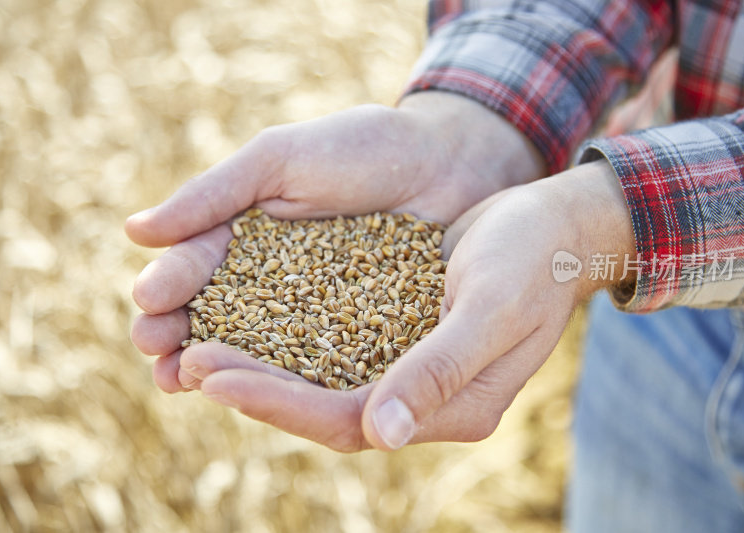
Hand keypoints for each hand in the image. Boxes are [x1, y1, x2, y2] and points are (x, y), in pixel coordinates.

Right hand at [126, 92, 545, 392]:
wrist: (448, 160)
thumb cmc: (362, 147)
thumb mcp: (280, 159)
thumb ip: (214, 195)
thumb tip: (135, 232)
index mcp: (245, 233)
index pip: (196, 267)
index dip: (168, 288)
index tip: (146, 306)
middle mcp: (273, 278)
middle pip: (216, 314)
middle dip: (181, 334)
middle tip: (156, 355)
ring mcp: (314, 311)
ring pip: (257, 346)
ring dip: (219, 365)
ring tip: (182, 383)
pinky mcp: (356, 334)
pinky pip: (315, 361)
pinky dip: (285, 379)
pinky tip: (259, 395)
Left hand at [174, 160, 635, 450]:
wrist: (553, 225)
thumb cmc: (533, 260)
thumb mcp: (493, 307)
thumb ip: (439, 370)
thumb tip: (378, 435)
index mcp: (454, 408)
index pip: (351, 422)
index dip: (282, 405)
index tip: (218, 378)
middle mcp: (425, 399)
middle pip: (326, 408)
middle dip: (259, 389)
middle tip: (190, 362)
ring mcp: (411, 367)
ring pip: (324, 380)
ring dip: (264, 364)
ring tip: (199, 343)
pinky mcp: (398, 333)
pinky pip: (334, 345)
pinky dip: (289, 336)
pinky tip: (246, 315)